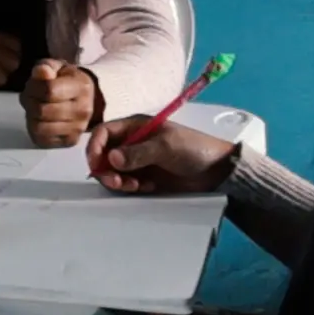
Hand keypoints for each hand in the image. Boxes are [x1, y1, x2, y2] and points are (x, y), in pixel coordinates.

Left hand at [21, 59, 100, 147]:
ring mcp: (78, 128)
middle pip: (41, 111)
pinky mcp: (70, 141)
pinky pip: (42, 140)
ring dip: (30, 117)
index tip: (32, 86)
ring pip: (39, 128)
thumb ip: (46, 67)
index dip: (33, 88)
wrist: (86, 98)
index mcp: (81, 87)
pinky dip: (35, 131)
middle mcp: (83, 110)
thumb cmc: (67, 80)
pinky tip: (40, 120)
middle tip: (30, 97)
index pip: (48, 91)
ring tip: (35, 108)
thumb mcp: (57, 67)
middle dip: (29, 102)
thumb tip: (41, 72)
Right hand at [87, 116, 237, 194]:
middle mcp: (133, 143)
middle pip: (105, 155)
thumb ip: (137, 153)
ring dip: (117, 180)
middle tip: (116, 182)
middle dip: (105, 169)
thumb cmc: (194, 149)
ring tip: (132, 186)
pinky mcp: (145, 178)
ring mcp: (139, 161)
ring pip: (113, 171)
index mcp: (136, 127)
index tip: (96, 165)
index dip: (95, 147)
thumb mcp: (166, 146)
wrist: (218, 171)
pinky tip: (145, 187)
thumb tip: (111, 159)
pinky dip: (130, 187)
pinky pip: (127, 183)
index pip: (104, 133)